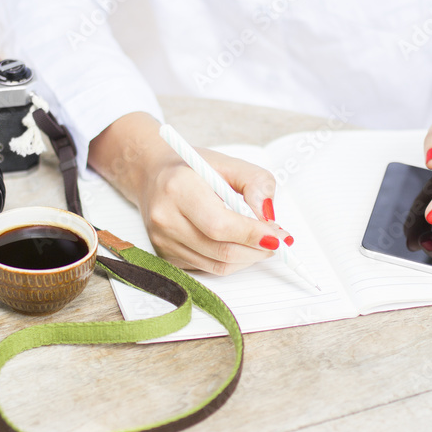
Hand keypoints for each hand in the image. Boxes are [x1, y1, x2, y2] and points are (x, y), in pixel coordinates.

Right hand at [89, 113, 289, 274]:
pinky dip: (231, 260)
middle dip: (257, 249)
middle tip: (278, 240)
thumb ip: (256, 183)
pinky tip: (237, 243)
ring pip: (218, 265)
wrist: (152, 175)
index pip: (220, 225)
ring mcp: (162, 241)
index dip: (253, 235)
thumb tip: (269, 217)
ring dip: (248, 257)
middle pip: (221, 250)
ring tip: (261, 241)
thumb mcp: (229, 163)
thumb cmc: (191, 168)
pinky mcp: (166, 256)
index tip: (279, 236)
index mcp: (178, 187)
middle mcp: (165, 217)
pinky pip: (209, 268)